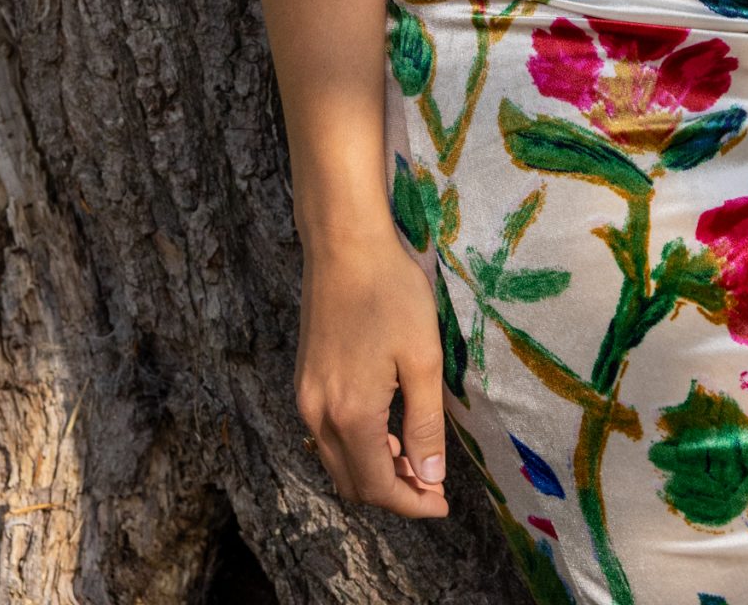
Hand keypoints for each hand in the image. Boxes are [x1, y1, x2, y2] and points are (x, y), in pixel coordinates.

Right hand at [295, 222, 449, 517]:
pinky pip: (328, 435)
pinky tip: (386, 427)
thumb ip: (425, 424)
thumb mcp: (423, 357)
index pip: (377, 486)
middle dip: (393, 492)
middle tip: (432, 483)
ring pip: (338, 461)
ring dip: (374, 470)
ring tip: (414, 455)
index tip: (442, 503)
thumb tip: (430, 477)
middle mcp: (318, 415)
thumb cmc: (391, 292)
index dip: (412, 503)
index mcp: (350, 414)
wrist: (344, 244)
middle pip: (353, 482)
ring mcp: (306, 397)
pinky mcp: (304, 380)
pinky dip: (357, 446)